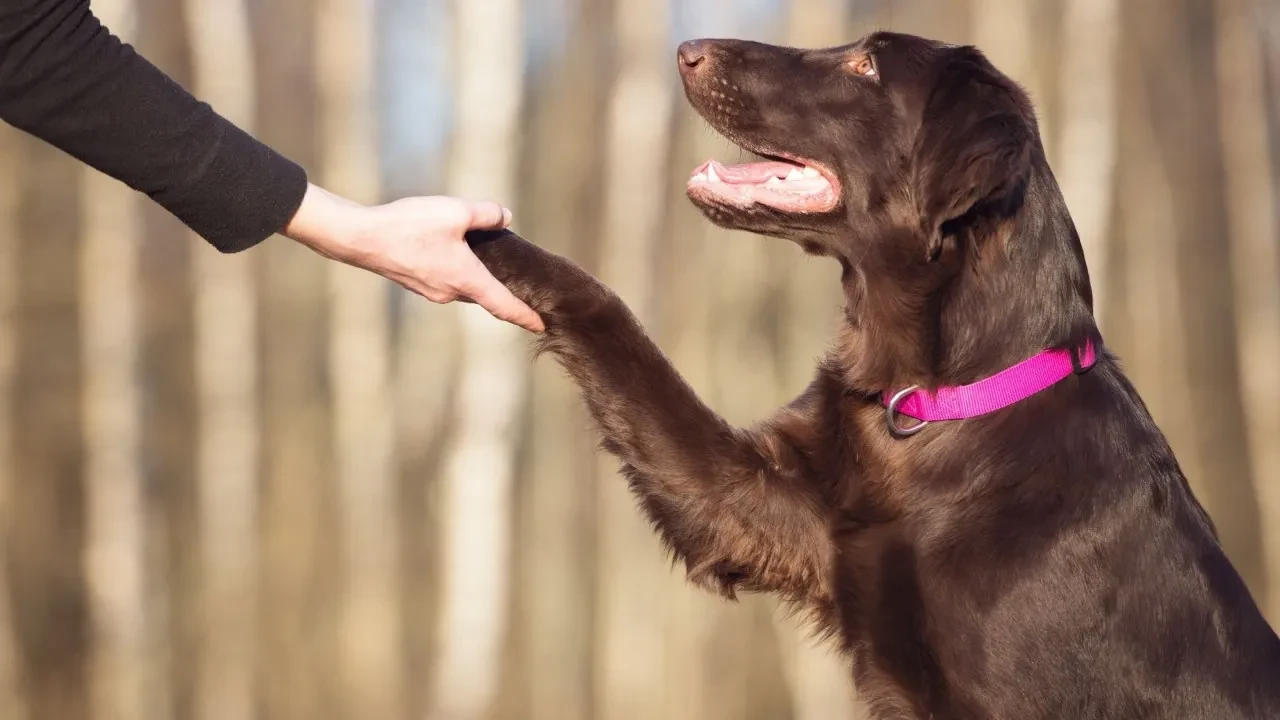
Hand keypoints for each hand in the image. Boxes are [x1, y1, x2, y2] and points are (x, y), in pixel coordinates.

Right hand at [282, 183, 544, 332]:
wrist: (361, 238)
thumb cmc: (409, 226)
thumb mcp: (456, 211)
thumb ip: (486, 214)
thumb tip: (505, 217)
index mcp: (467, 279)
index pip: (504, 305)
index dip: (526, 317)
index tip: (542, 327)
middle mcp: (451, 292)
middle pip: (487, 294)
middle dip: (504, 290)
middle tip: (524, 284)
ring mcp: (432, 291)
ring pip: (466, 286)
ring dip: (479, 277)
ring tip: (490, 259)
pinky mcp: (417, 282)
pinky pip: (448, 280)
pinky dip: (459, 271)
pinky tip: (455, 250)